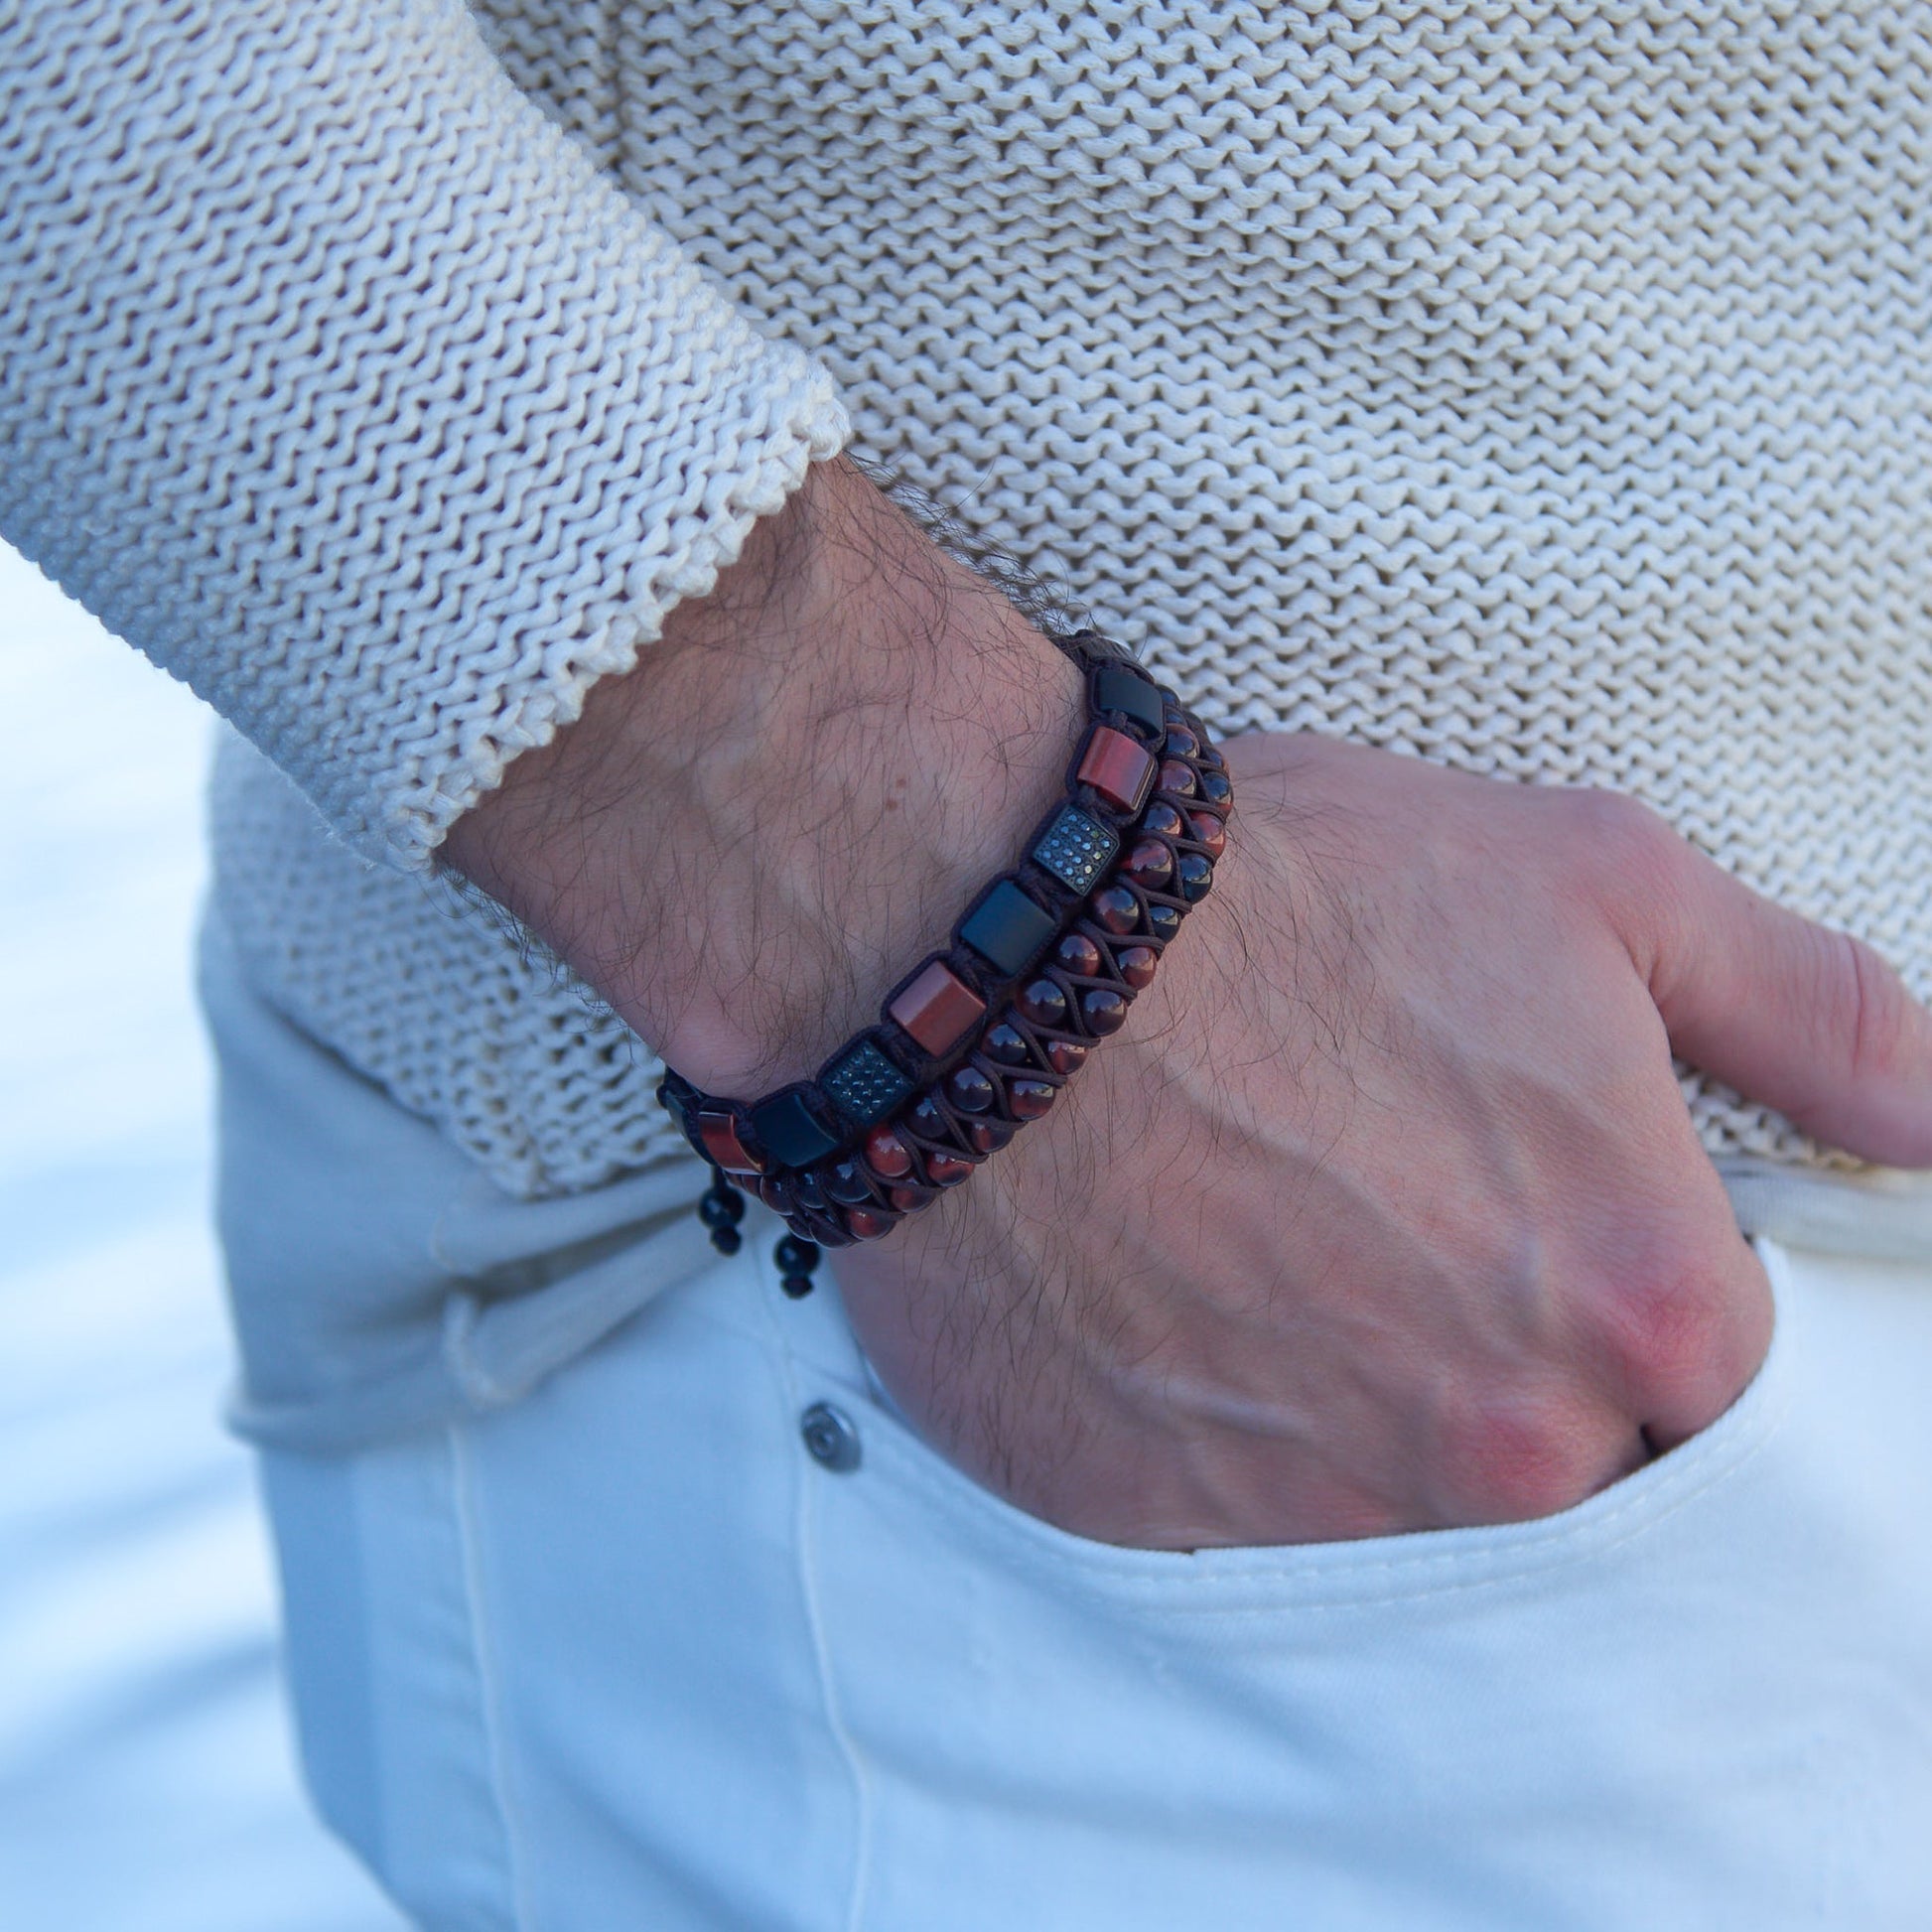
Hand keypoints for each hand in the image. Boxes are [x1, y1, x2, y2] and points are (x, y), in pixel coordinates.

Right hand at [445, 459, 1931, 1551]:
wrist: (996, 947)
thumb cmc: (1294, 897)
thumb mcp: (1595, 884)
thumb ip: (1807, 1018)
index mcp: (1641, 1313)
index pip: (1707, 1382)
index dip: (1611, 1272)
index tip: (1515, 1194)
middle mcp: (1496, 1448)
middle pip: (1558, 1460)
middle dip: (1493, 1350)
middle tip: (1376, 1208)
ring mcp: (1317, 1503)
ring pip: (1392, 1496)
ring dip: (1348, 1389)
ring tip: (1256, 1232)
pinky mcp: (1151, 1519)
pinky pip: (1227, 1507)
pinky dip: (1213, 1418)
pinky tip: (1166, 1283)